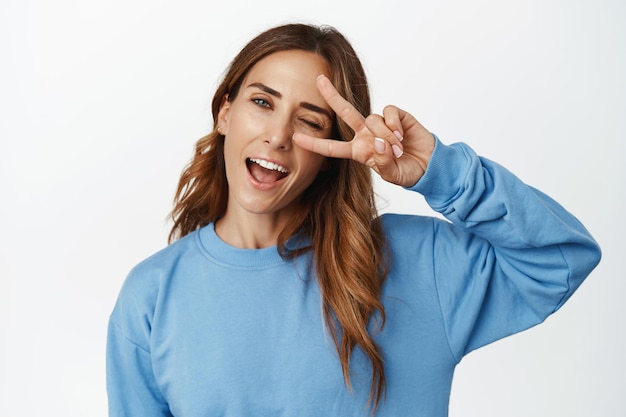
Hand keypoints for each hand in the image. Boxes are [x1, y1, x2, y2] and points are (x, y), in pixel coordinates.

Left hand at [292, 75, 434, 186]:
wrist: (429, 166)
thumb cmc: (407, 172)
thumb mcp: (392, 174)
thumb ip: (383, 161)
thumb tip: (379, 143)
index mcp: (359, 151)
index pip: (332, 147)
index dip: (315, 144)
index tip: (296, 138)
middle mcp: (366, 134)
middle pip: (345, 112)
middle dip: (332, 95)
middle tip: (319, 79)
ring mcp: (381, 124)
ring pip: (372, 119)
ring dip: (384, 135)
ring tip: (398, 148)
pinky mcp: (397, 116)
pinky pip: (388, 112)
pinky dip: (394, 124)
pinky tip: (402, 135)